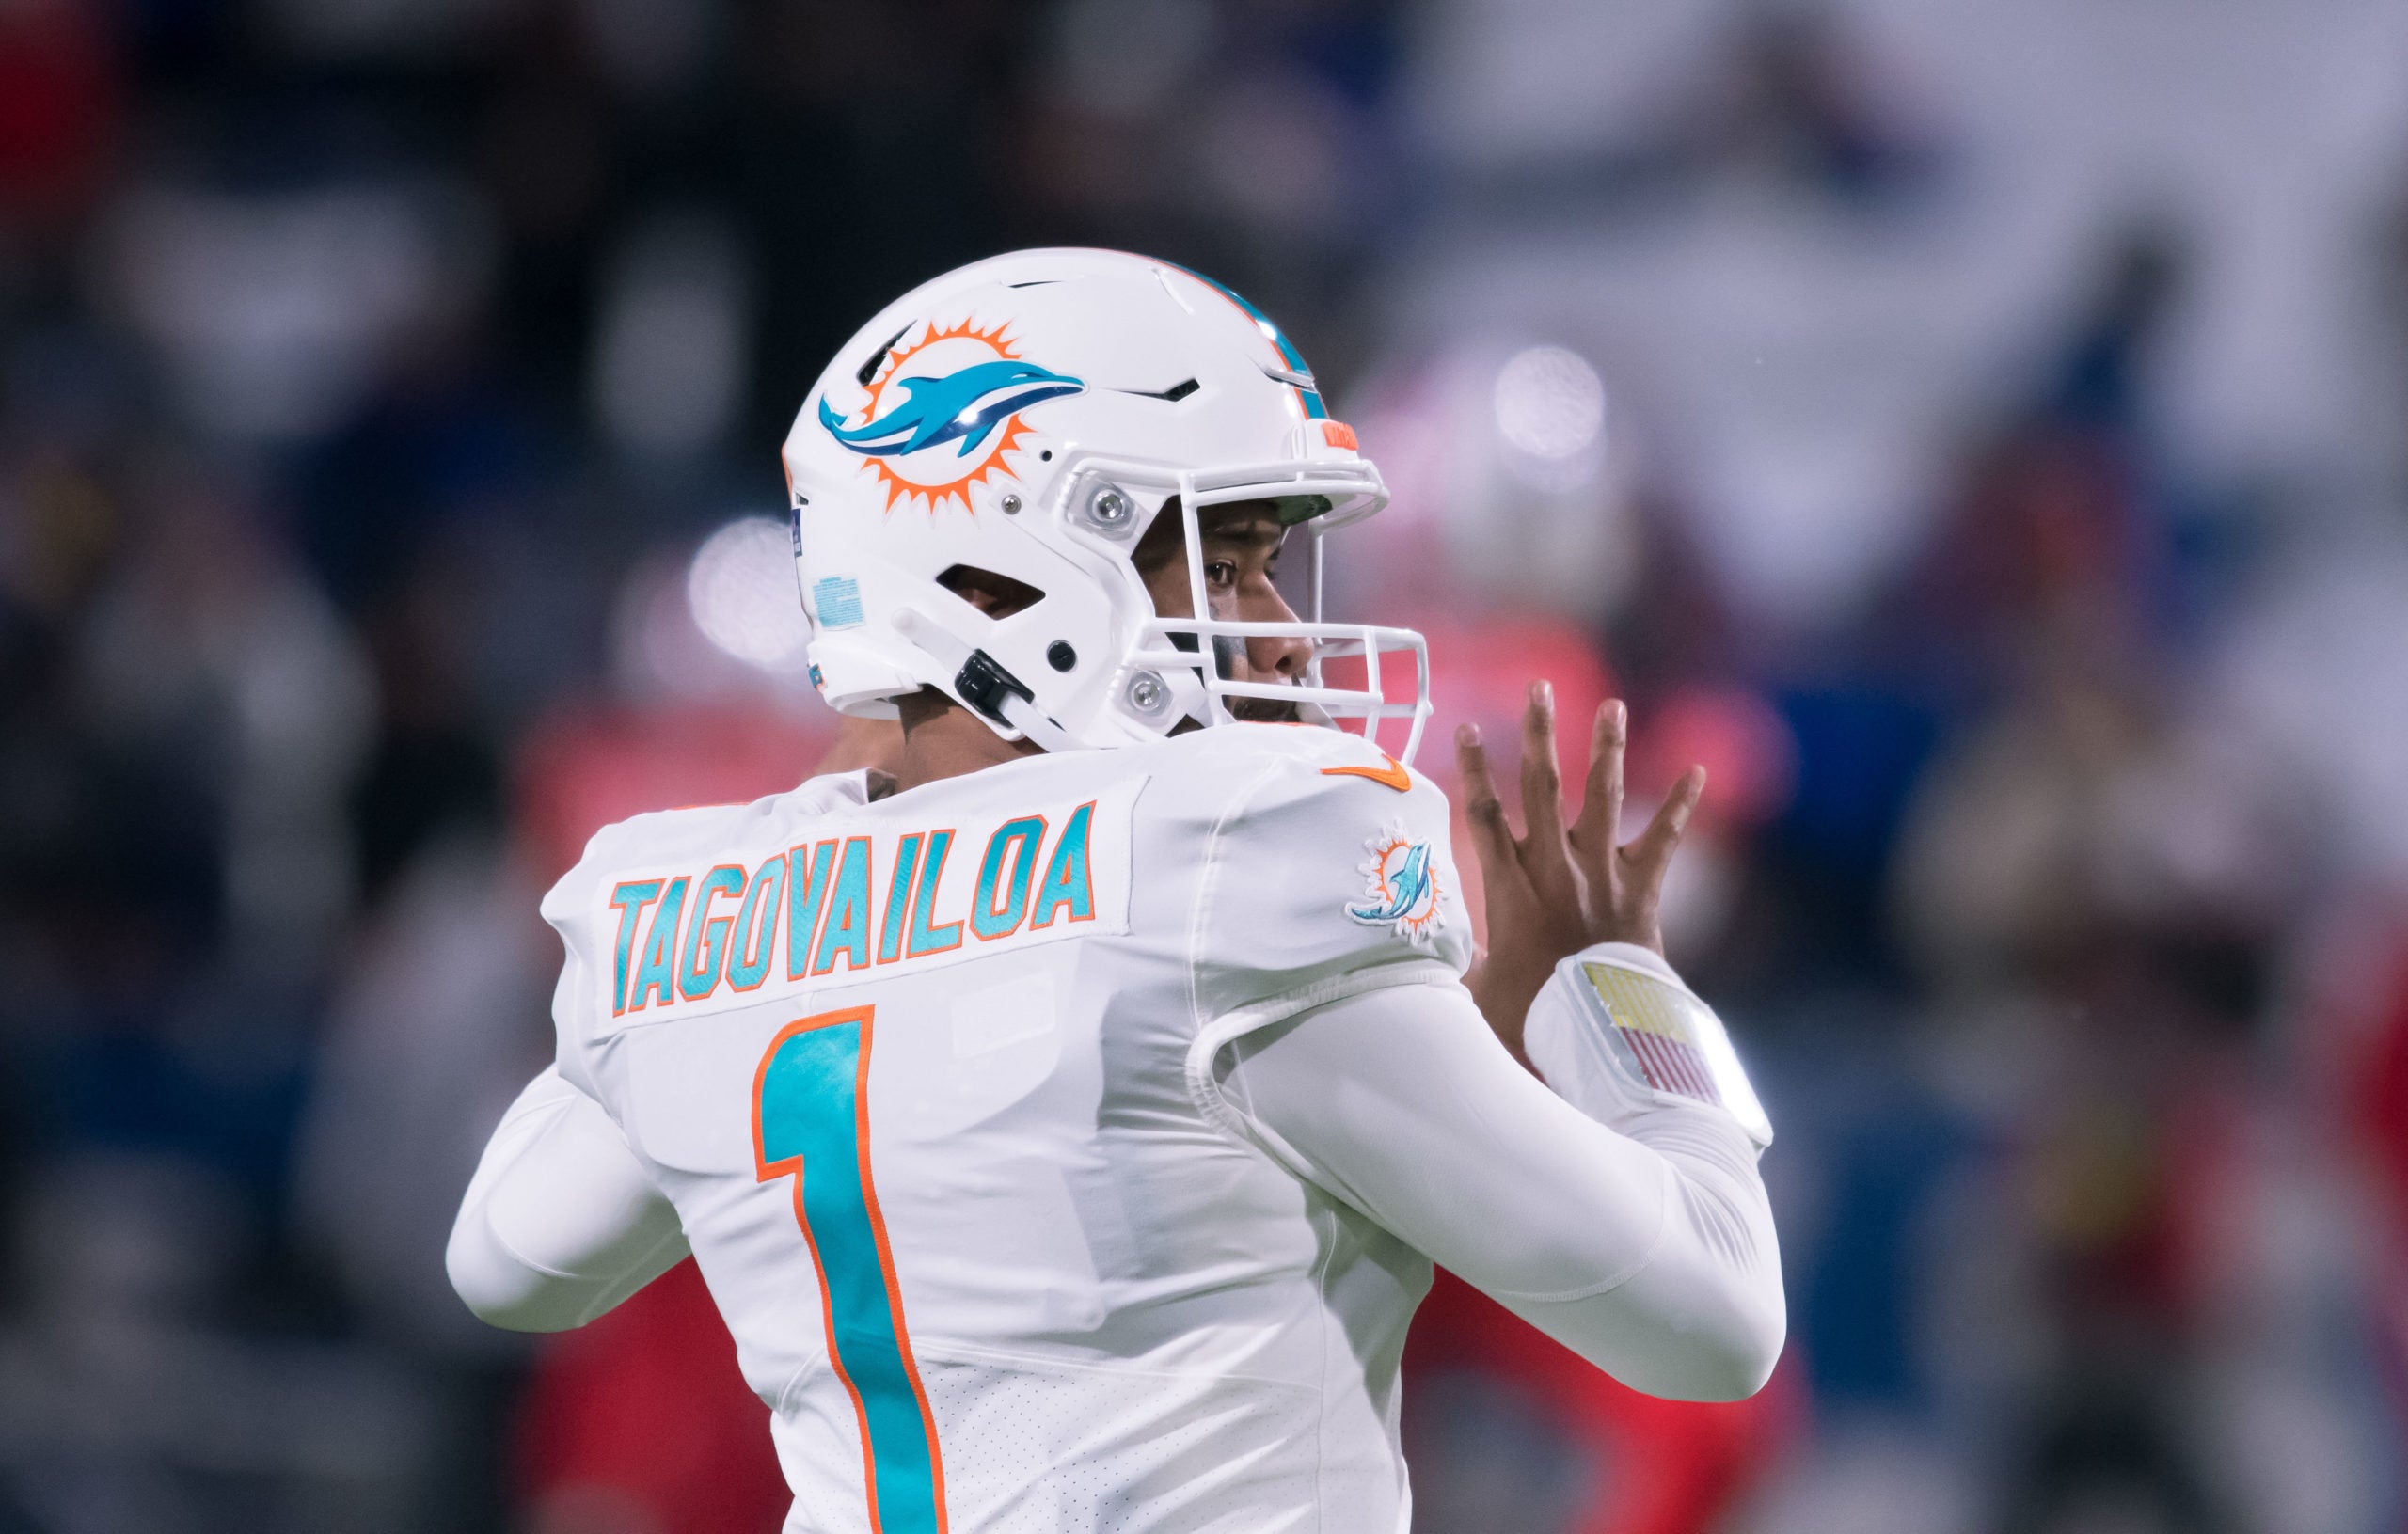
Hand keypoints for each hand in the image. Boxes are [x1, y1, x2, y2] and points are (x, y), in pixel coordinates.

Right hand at [1457, 683, 1704, 1062]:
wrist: (1601, 1033)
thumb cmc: (1534, 1017)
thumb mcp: (1480, 993)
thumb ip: (1458, 966)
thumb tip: (1422, 965)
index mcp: (1510, 888)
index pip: (1485, 815)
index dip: (1476, 769)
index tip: (1469, 727)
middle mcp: (1555, 868)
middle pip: (1542, 787)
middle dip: (1540, 733)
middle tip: (1538, 688)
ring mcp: (1601, 873)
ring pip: (1603, 797)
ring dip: (1607, 748)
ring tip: (1613, 706)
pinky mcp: (1641, 889)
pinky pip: (1665, 839)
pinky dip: (1681, 804)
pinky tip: (1698, 769)